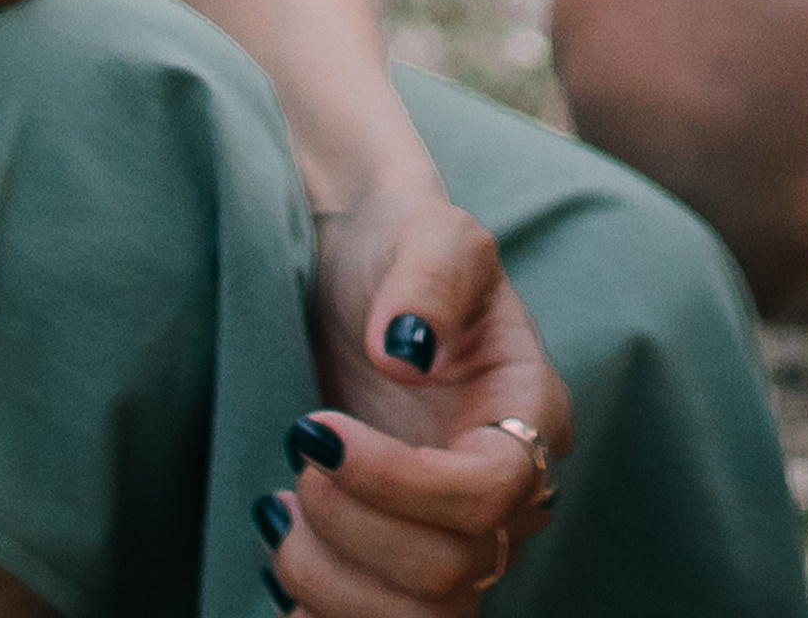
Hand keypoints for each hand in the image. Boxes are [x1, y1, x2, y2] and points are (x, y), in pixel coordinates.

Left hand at [265, 188, 571, 613]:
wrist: (358, 270)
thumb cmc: (401, 243)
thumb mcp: (427, 226)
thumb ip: (430, 276)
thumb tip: (406, 354)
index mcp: (532, 410)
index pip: (490, 491)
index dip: (403, 484)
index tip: (318, 433)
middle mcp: (510, 490)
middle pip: (453, 570)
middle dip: (355, 528)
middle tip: (295, 454)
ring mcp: (461, 533)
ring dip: (333, 585)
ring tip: (275, 512)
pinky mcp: (408, 560)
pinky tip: (281, 568)